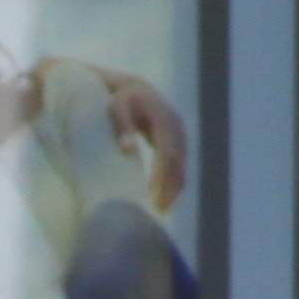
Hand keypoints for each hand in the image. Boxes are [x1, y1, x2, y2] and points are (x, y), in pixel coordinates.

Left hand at [98, 72, 187, 211]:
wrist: (134, 88)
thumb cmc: (120, 99)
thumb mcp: (116, 107)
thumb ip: (122, 125)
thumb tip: (127, 149)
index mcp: (163, 118)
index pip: (167, 152)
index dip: (162, 174)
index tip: (152, 194)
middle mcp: (177, 126)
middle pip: (178, 163)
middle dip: (170, 188)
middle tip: (158, 210)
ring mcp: (180, 134)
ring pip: (181, 166)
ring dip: (173, 189)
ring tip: (160, 209)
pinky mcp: (177, 142)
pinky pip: (178, 166)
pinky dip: (172, 182)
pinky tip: (161, 197)